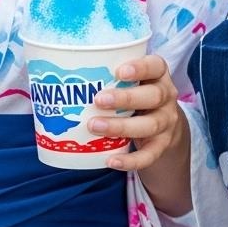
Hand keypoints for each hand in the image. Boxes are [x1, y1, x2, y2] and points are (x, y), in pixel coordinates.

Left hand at [89, 55, 184, 171]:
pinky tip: (111, 160)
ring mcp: (166, 122)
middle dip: (125, 98)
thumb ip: (110, 77)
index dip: (140, 68)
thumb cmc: (138, 97)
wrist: (165, 127)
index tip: (118, 71)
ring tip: (94, 126)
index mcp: (158, 76)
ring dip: (121, 126)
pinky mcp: (162, 145)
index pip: (156, 66)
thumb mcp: (133, 82)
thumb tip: (61, 76)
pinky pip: (149, 155)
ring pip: (149, 124)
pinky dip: (131, 160)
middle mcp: (166, 97)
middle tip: (98, 100)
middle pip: (153, 95)